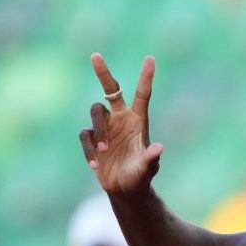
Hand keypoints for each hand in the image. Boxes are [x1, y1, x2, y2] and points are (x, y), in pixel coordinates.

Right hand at [79, 53, 163, 195]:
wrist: (125, 190)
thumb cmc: (140, 177)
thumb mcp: (147, 168)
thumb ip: (151, 158)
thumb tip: (159, 148)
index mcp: (138, 121)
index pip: (143, 95)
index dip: (146, 77)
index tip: (150, 58)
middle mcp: (121, 119)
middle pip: (110, 90)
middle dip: (103, 73)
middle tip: (95, 55)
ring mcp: (105, 127)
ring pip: (95, 112)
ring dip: (99, 131)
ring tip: (106, 151)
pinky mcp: (92, 138)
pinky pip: (85, 135)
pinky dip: (89, 149)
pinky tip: (95, 165)